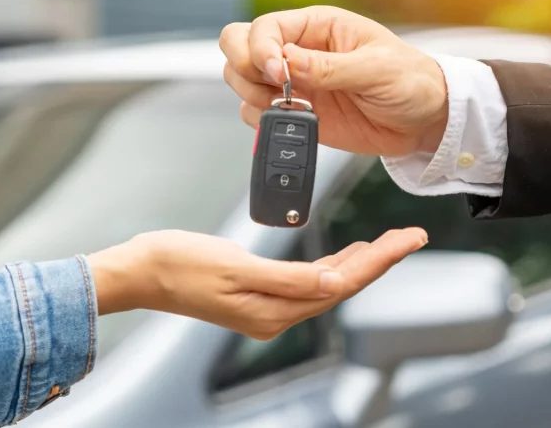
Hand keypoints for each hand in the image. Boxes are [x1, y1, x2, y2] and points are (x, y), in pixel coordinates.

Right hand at [86, 228, 426, 339]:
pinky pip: (307, 282)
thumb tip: (334, 285)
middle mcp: (275, 315)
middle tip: (411, 236)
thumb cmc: (179, 264)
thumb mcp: (235, 266)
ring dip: (359, 263)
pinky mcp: (257, 294)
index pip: (342, 285)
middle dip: (379, 260)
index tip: (408, 240)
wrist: (140, 271)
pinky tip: (342, 256)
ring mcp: (266, 307)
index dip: (380, 261)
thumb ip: (288, 279)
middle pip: (342, 286)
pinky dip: (330, 266)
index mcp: (274, 311)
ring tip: (388, 242)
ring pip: (327, 284)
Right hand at [220, 5, 449, 155]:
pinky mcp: (296, 113)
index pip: (264, 27)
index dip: (260, 49)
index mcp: (317, 27)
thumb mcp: (376, 69)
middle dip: (246, 69)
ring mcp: (293, 84)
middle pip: (239, 47)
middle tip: (273, 88)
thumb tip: (288, 61)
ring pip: (241, 81)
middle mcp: (298, 52)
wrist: (425, 120)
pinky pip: (257, 115)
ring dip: (253, 96)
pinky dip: (264, 122)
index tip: (278, 73)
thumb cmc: (410, 81)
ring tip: (288, 107)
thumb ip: (329, 67)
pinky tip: (294, 121)